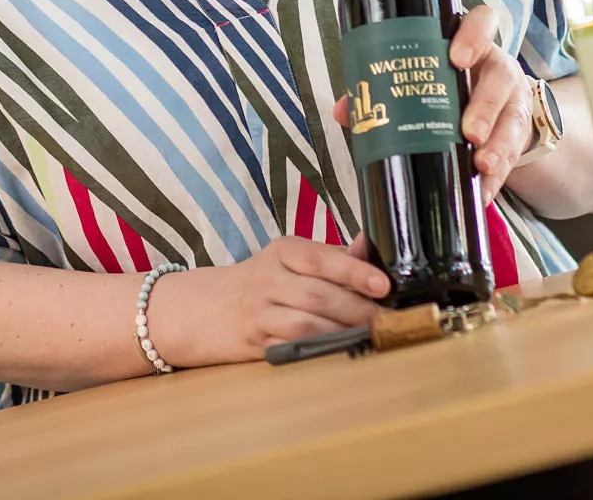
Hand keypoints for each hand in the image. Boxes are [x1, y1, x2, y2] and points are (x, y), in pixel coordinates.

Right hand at [146, 235, 388, 367]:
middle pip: (318, 295)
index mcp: (282, 251)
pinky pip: (294, 347)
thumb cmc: (260, 281)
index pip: (320, 257)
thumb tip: (369, 244)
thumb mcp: (290, 259)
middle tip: (388, 320)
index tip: (383, 284)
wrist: (204, 308)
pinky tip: (341, 349)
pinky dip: (321, 349)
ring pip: (307, 324)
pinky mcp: (257, 343)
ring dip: (344, 333)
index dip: (353, 271)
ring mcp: (260, 312)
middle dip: (359, 310)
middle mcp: (268, 278)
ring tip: (370, 336)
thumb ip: (331, 256)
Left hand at [330, 6, 531, 201]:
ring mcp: (513, 100)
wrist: (492, 99)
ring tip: (480, 166)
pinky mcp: (519, 133)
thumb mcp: (425, 73)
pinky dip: (497, 176)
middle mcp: (497, 67)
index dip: (474, 36)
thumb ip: (385, 86)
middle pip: (501, 78)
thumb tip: (344, 111)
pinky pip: (514, 154)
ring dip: (498, 146)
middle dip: (485, 107)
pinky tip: (482, 191)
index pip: (483, 22)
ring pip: (513, 119)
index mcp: (472, 42)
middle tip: (469, 132)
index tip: (456, 59)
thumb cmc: (446, 79)